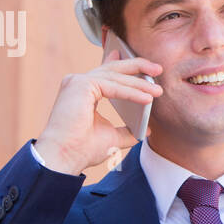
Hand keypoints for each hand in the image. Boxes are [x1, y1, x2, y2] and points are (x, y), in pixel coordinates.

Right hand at [33, 48, 162, 173]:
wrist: (65, 158)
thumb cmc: (82, 149)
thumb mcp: (112, 137)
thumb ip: (127, 131)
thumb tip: (146, 129)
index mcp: (82, 92)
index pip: (107, 73)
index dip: (126, 67)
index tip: (145, 67)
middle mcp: (77, 83)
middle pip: (112, 69)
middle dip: (137, 66)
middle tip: (158, 68)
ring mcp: (77, 82)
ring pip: (115, 78)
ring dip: (139, 84)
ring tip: (158, 91)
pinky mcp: (80, 85)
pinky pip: (113, 87)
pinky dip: (132, 92)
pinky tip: (148, 99)